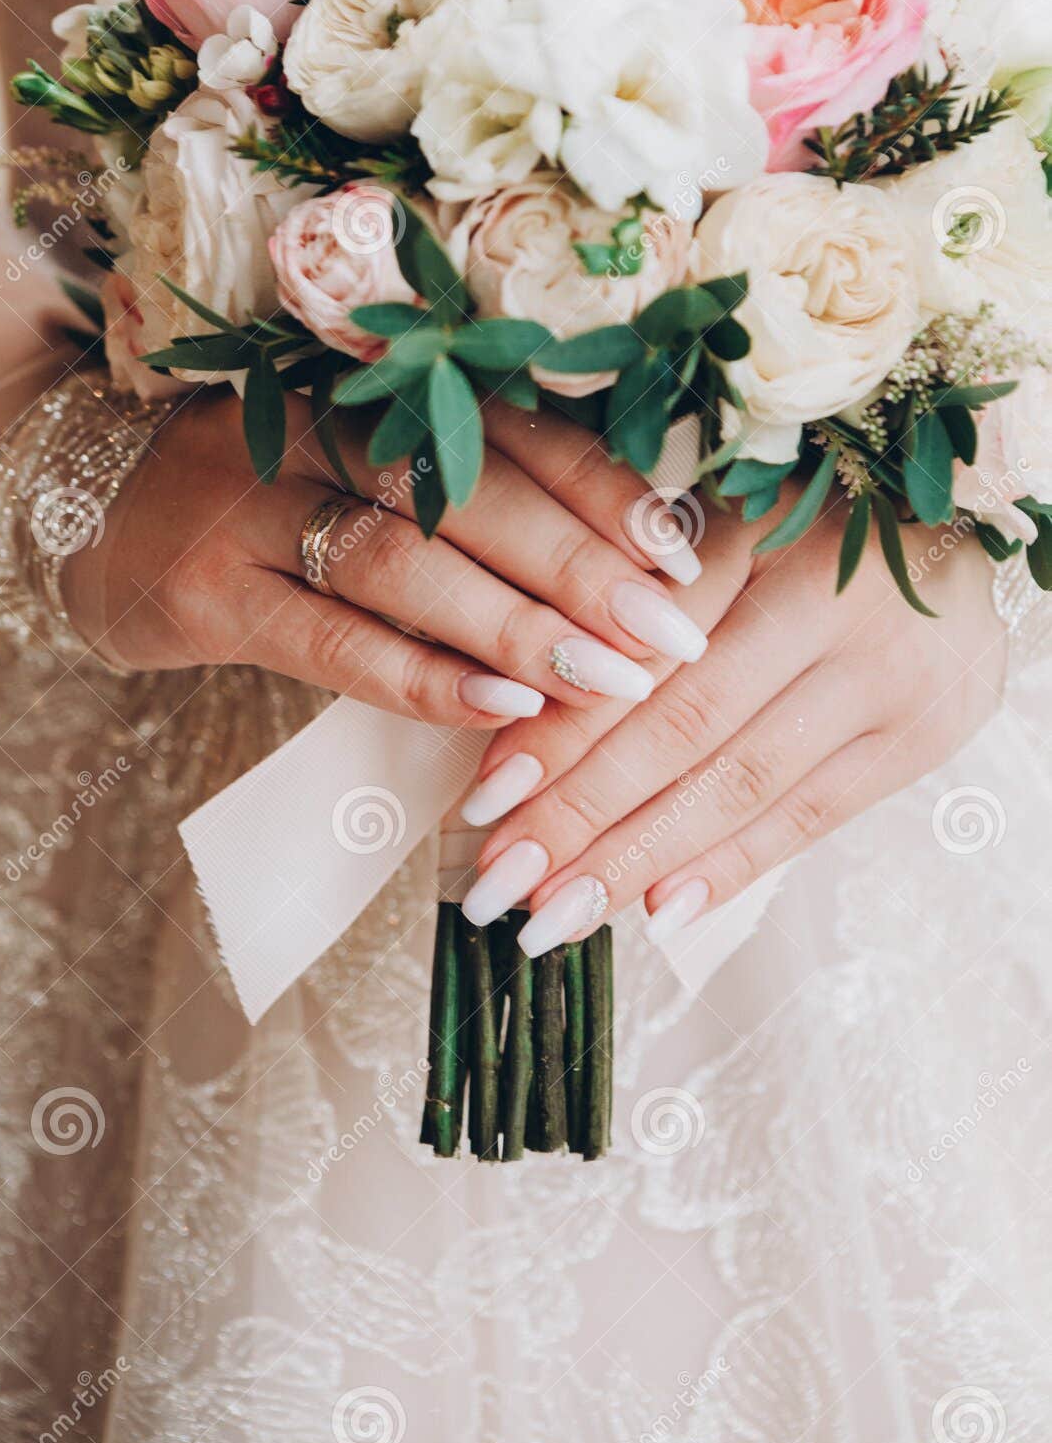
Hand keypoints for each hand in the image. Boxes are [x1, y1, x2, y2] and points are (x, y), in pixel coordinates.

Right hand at [63, 388, 706, 726]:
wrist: (104, 520)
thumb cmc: (279, 499)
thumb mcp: (367, 469)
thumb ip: (473, 493)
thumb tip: (635, 558)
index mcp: (373, 384)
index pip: (507, 428)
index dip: (603, 489)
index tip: (688, 555)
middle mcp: (314, 428)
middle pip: (466, 490)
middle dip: (582, 568)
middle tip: (673, 636)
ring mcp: (253, 507)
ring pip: (405, 563)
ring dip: (516, 626)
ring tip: (610, 681)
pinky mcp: (210, 595)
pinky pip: (331, 641)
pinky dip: (421, 676)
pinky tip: (501, 709)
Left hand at [460, 493, 1007, 951]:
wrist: (958, 549)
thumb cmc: (808, 534)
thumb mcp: (723, 531)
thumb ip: (638, 598)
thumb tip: (519, 715)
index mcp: (762, 527)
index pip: (641, 649)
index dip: (560, 727)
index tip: (485, 801)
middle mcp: (831, 598)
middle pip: (685, 726)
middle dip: (582, 814)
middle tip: (500, 884)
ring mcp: (887, 675)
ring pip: (741, 783)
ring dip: (640, 858)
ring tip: (556, 915)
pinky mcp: (921, 738)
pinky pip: (812, 816)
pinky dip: (731, 866)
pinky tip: (657, 912)